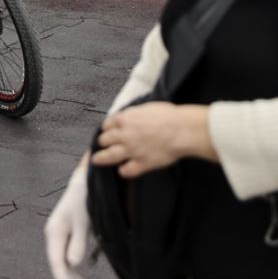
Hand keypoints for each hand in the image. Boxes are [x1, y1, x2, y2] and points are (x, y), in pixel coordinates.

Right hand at [44, 163, 90, 278]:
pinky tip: (79, 274)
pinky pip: (67, 254)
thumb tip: (72, 263)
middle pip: (58, 263)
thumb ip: (78, 241)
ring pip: (63, 259)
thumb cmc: (84, 199)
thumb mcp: (83, 220)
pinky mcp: (67, 232)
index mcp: (54, 231)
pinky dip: (73, 266)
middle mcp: (54, 234)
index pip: (56, 261)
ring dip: (71, 275)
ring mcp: (60, 233)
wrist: (85, 181)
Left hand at [90, 102, 213, 178]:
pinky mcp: (142, 163)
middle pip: (105, 140)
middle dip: (103, 142)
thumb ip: (135, 113)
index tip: (106, 130)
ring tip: (95, 160)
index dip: (106, 128)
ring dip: (101, 158)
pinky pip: (127, 170)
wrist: (182, 130)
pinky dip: (124, 171)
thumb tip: (132, 115)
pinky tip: (123, 171)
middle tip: (102, 144)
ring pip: (109, 156)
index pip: (107, 124)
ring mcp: (132, 150)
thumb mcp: (147, 107)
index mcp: (126, 119)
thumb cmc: (169, 115)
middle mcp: (125, 135)